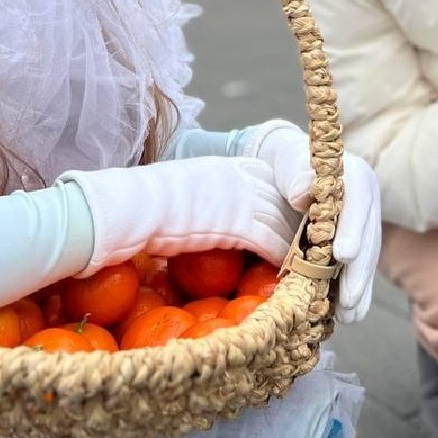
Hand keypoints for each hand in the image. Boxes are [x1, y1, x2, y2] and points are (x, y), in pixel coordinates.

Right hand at [60, 157, 297, 274]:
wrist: (129, 206)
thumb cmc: (141, 204)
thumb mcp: (180, 191)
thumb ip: (200, 197)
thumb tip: (200, 217)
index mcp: (223, 166)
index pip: (267, 179)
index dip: (280, 200)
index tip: (289, 218)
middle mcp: (237, 177)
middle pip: (281, 198)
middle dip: (296, 221)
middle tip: (308, 242)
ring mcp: (240, 198)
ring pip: (282, 220)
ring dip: (295, 242)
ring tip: (304, 261)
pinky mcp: (238, 223)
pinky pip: (270, 241)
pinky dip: (281, 257)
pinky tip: (287, 271)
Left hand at [238, 120, 382, 322]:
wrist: (288, 170)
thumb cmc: (286, 162)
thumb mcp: (287, 159)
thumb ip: (295, 172)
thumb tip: (302, 194)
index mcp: (355, 176)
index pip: (358, 202)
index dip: (352, 229)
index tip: (343, 255)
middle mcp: (367, 203)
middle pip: (368, 238)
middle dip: (358, 271)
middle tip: (346, 299)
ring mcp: (365, 226)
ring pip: (368, 260)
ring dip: (359, 289)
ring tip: (348, 316)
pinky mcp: (359, 245)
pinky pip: (361, 271)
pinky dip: (356, 294)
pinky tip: (349, 315)